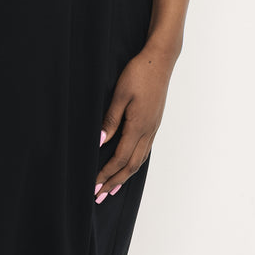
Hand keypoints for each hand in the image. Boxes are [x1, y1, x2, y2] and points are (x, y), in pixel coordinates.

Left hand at [94, 43, 174, 202]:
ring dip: (126, 176)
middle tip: (100, 195)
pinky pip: (145, 150)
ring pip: (140, 160)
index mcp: (139, 126)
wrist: (160, 59)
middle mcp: (148, 131)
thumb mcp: (120, 95)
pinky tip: (129, 165)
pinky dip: (135, 163)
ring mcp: (153, 127)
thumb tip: (100, 142)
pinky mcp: (154, 122)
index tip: (94, 185)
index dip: (107, 174)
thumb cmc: (139, 73)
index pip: (120, 158)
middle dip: (115, 181)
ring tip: (113, 187)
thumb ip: (110, 120)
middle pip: (131, 165)